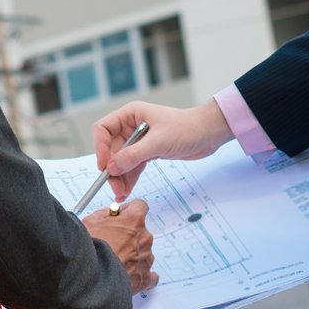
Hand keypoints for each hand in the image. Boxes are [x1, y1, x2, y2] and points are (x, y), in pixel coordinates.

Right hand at [82, 200, 158, 292]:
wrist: (90, 276)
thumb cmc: (89, 247)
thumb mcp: (90, 221)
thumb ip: (105, 214)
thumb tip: (112, 214)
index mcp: (134, 220)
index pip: (140, 206)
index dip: (129, 211)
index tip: (121, 216)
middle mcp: (144, 238)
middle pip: (141, 232)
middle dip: (128, 235)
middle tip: (111, 242)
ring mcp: (146, 258)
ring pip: (143, 253)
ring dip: (132, 255)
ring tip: (114, 262)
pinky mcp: (144, 278)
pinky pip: (150, 276)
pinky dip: (141, 274)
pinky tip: (131, 275)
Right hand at [94, 99, 234, 200]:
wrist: (209, 134)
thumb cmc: (187, 128)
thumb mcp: (158, 142)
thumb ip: (133, 155)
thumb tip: (111, 168)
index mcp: (130, 114)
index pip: (103, 129)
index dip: (100, 147)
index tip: (104, 166)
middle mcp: (131, 126)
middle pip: (111, 149)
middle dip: (111, 169)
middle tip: (114, 187)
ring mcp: (139, 140)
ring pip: (121, 161)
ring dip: (120, 177)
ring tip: (121, 194)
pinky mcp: (148, 152)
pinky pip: (132, 166)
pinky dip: (129, 178)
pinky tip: (127, 190)